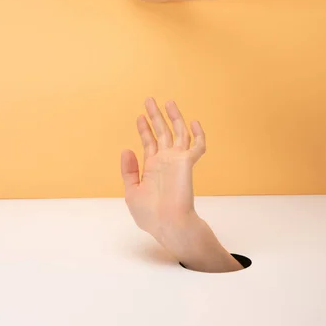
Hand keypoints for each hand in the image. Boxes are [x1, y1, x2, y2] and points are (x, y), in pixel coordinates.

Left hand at [121, 98, 243, 271]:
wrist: (167, 225)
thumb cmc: (150, 214)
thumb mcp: (132, 191)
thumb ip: (129, 170)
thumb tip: (126, 149)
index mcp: (152, 166)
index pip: (149, 141)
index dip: (144, 128)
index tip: (139, 116)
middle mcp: (165, 160)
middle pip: (162, 131)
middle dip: (156, 116)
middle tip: (149, 100)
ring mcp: (177, 160)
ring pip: (178, 132)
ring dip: (174, 117)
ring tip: (167, 102)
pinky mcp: (187, 163)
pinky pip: (197, 146)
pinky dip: (198, 134)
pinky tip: (194, 122)